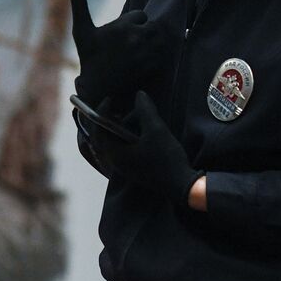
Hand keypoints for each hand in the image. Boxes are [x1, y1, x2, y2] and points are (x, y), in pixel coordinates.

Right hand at [66, 0, 166, 105]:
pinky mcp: (149, 67)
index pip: (141, 15)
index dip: (134, 23)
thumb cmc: (88, 56)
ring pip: (160, 40)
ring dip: (153, 44)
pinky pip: (162, 56)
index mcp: (122, 25)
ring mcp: (144, 53)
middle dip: (146, 32)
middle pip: (153, 26)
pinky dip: (155, 58)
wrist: (95, 86)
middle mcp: (135, 37)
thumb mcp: (81, 29)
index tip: (123, 33)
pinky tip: (142, 62)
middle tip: (133, 43)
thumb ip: (79, 3)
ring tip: (139, 51)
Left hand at [101, 91, 201, 207]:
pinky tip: (140, 131)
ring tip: (133, 117)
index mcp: (116, 154)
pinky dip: (126, 137)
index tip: (110, 99)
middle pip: (103, 137)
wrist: (181, 186)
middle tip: (116, 108)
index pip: (99, 130)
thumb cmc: (166, 159)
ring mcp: (125, 166)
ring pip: (114, 142)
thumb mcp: (156, 130)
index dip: (102, 112)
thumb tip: (139, 95)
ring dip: (120, 128)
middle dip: (109, 120)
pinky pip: (122, 148)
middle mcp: (116, 161)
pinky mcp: (133, 168)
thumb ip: (146, 111)